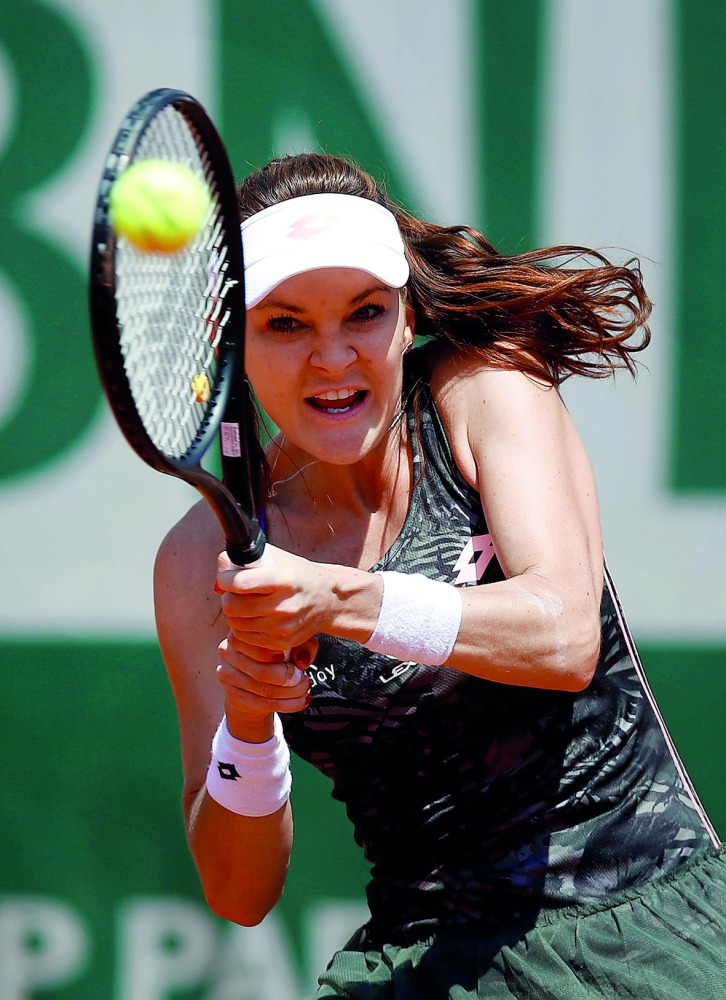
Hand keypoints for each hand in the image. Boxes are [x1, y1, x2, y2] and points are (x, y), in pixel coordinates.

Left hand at [216, 544, 333, 654]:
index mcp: (284, 579)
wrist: (327, 600)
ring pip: (235, 624)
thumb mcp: (275, 557)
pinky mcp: (280, 643)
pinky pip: (244, 638)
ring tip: (246, 605)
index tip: (225, 578)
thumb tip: (219, 580)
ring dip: (234, 614)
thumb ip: (244, 560)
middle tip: (236, 593)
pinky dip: (243, 628)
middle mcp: (284, 605)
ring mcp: (283, 627)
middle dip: (227, 598)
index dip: (225, 580)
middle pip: (233, 606)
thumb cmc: (296, 574)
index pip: (241, 583)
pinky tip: (253, 618)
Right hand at [217, 632, 315, 733]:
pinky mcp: (232, 695)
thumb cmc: (277, 654)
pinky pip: (263, 704)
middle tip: (304, 679)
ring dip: (291, 693)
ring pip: (264, 690)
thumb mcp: (293, 642)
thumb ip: (302, 645)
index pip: (258, 644)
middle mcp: (227, 651)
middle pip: (260, 671)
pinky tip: (301, 701)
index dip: (280, 654)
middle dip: (288, 678)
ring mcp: (227, 674)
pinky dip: (287, 705)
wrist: (255, 681)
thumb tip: (302, 661)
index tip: (296, 661)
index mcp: (241, 631)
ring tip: (305, 689)